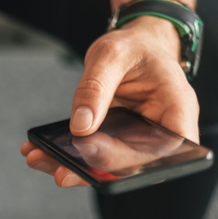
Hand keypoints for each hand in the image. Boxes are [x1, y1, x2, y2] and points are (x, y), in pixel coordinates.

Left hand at [21, 16, 198, 187]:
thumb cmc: (135, 47)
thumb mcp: (112, 54)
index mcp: (176, 109)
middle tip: (60, 171)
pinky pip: (95, 157)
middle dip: (93, 171)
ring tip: (40, 160)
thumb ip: (96, 88)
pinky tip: (41, 153)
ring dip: (74, 169)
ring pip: (110, 168)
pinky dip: (67, 157)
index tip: (94, 157)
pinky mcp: (117, 144)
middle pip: (133, 166)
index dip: (131, 159)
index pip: (165, 149)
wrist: (136, 47)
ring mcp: (138, 142)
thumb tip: (81, 126)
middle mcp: (161, 133)